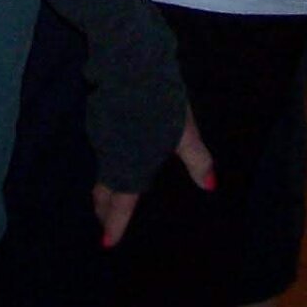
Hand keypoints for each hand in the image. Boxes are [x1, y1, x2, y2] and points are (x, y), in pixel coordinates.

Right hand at [93, 110, 213, 247]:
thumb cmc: (161, 101)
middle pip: (103, 189)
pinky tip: (113, 152)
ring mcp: (101, 135)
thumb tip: (209, 186)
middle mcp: (112, 155)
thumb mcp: (185, 131)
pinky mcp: (96, 116)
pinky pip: (100, 147)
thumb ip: (196, 159)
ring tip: (108, 192)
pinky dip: (105, 158)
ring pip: (100, 167)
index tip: (106, 243)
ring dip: (103, 183)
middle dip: (103, 207)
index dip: (114, 224)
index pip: (121, 203)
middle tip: (103, 219)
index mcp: (132, 165)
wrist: (129, 62)